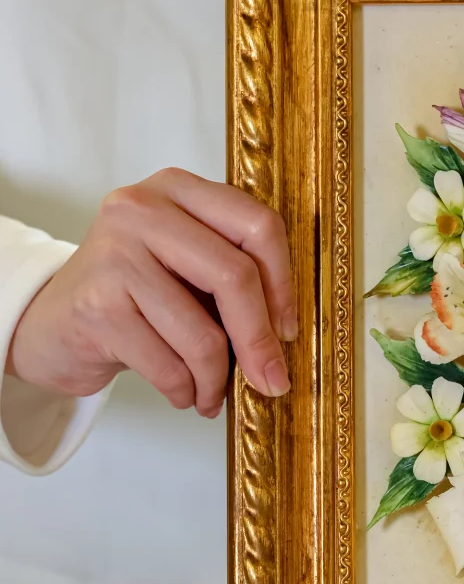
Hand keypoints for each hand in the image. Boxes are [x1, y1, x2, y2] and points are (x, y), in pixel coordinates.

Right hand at [6, 169, 295, 416]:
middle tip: (270, 381)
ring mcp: (114, 255)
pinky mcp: (95, 306)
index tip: (288, 330)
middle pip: (236, 276)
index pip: (258, 225)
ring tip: (212, 395)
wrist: (54, 325)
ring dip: (217, 381)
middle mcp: (141, 209)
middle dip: (259, 341)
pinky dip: (184, 391)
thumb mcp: (186, 267)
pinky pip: (168, 364)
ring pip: (203, 333)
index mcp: (177, 188)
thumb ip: (234, 277)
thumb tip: (287, 335)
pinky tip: (182, 393)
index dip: (284, 285)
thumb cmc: (135, 296)